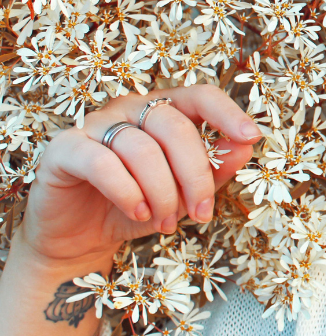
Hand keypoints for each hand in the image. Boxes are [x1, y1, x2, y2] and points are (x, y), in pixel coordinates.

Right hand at [19, 85, 259, 263]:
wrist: (79, 239)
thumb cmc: (136, 208)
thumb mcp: (183, 193)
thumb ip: (213, 169)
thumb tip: (245, 147)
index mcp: (163, 111)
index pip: (200, 96)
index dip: (227, 113)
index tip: (251, 137)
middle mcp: (130, 109)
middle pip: (175, 127)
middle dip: (195, 175)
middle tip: (201, 213)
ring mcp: (95, 125)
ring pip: (143, 149)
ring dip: (162, 192)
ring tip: (165, 221)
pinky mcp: (65, 149)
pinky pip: (103, 164)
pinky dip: (127, 192)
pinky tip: (138, 213)